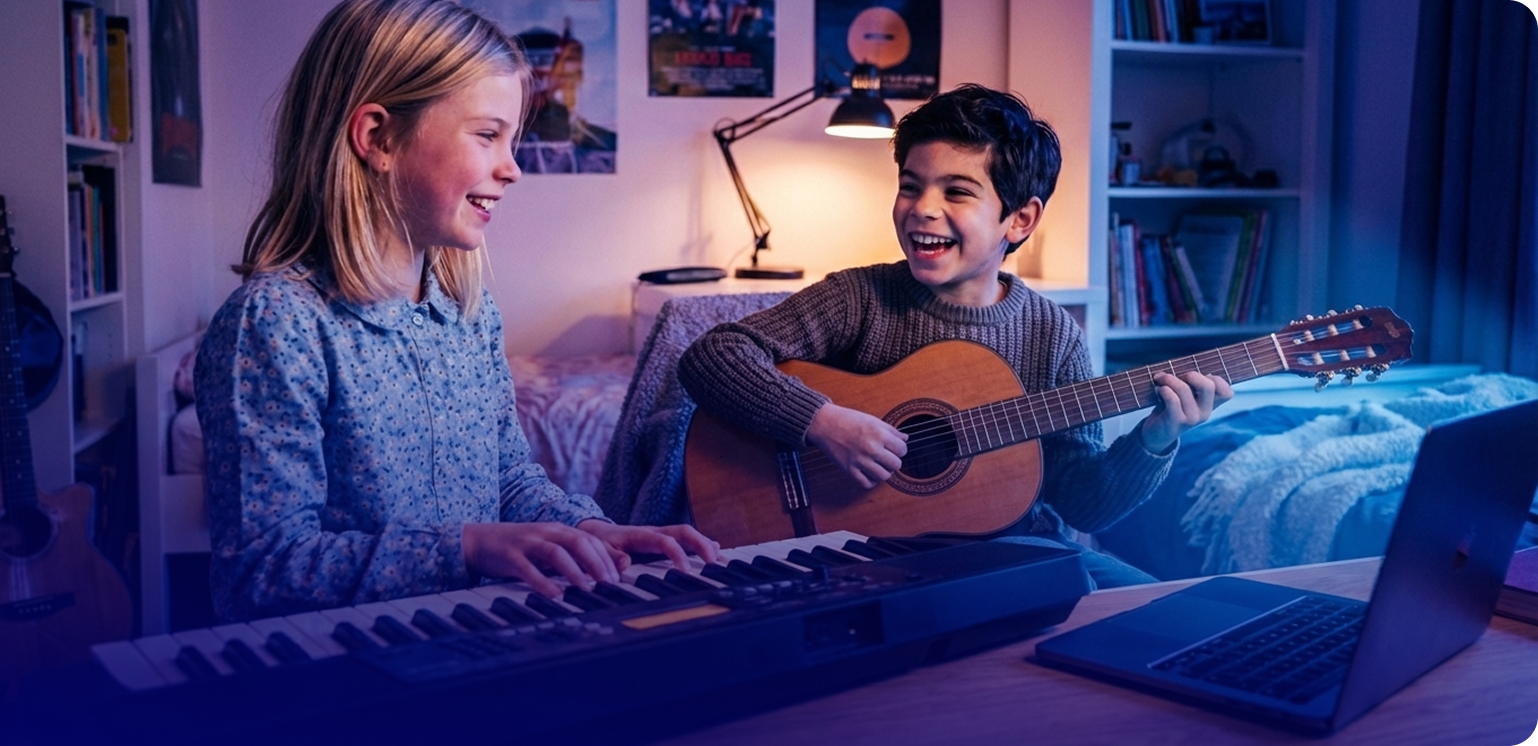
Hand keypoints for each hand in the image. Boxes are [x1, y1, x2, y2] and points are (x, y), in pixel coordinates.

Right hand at [462, 521, 620, 597]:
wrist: (479, 541)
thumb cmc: (520, 549)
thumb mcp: (548, 548)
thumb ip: (572, 557)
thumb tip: (600, 573)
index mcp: (558, 530)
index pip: (590, 539)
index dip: (606, 557)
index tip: (618, 577)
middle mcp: (546, 532)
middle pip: (578, 542)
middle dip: (597, 562)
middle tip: (609, 584)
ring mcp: (528, 543)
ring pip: (556, 553)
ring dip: (574, 571)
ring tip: (586, 589)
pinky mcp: (510, 556)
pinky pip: (528, 569)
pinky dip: (543, 583)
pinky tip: (554, 595)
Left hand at [577, 519, 721, 570]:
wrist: (595, 531)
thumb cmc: (598, 542)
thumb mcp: (598, 550)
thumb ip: (612, 557)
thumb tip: (626, 564)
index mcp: (640, 535)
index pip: (665, 541)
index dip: (677, 554)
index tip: (685, 571)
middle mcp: (654, 531)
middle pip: (684, 532)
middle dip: (701, 545)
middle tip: (715, 564)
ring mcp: (660, 534)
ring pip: (688, 534)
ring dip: (705, 545)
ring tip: (721, 560)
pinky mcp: (663, 539)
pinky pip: (686, 539)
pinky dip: (702, 544)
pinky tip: (716, 551)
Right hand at [806, 402, 908, 488]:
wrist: (825, 424)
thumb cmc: (849, 419)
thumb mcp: (873, 420)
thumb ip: (891, 430)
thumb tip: (905, 438)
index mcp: (879, 434)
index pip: (902, 450)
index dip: (900, 449)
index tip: (894, 448)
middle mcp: (871, 448)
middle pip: (896, 465)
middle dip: (893, 461)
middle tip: (887, 457)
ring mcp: (860, 461)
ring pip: (884, 476)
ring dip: (884, 472)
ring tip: (879, 466)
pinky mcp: (849, 470)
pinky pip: (867, 483)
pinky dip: (871, 481)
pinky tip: (870, 473)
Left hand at [1139, 371, 1233, 453]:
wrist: (1156, 434)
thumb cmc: (1170, 408)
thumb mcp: (1185, 396)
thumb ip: (1192, 384)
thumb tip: (1187, 368)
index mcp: (1210, 405)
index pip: (1227, 392)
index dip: (1216, 379)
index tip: (1197, 378)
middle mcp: (1205, 413)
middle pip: (1208, 386)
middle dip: (1191, 375)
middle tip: (1178, 376)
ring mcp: (1192, 418)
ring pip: (1184, 389)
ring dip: (1169, 379)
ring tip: (1160, 379)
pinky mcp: (1177, 421)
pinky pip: (1172, 399)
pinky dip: (1163, 390)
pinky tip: (1158, 390)